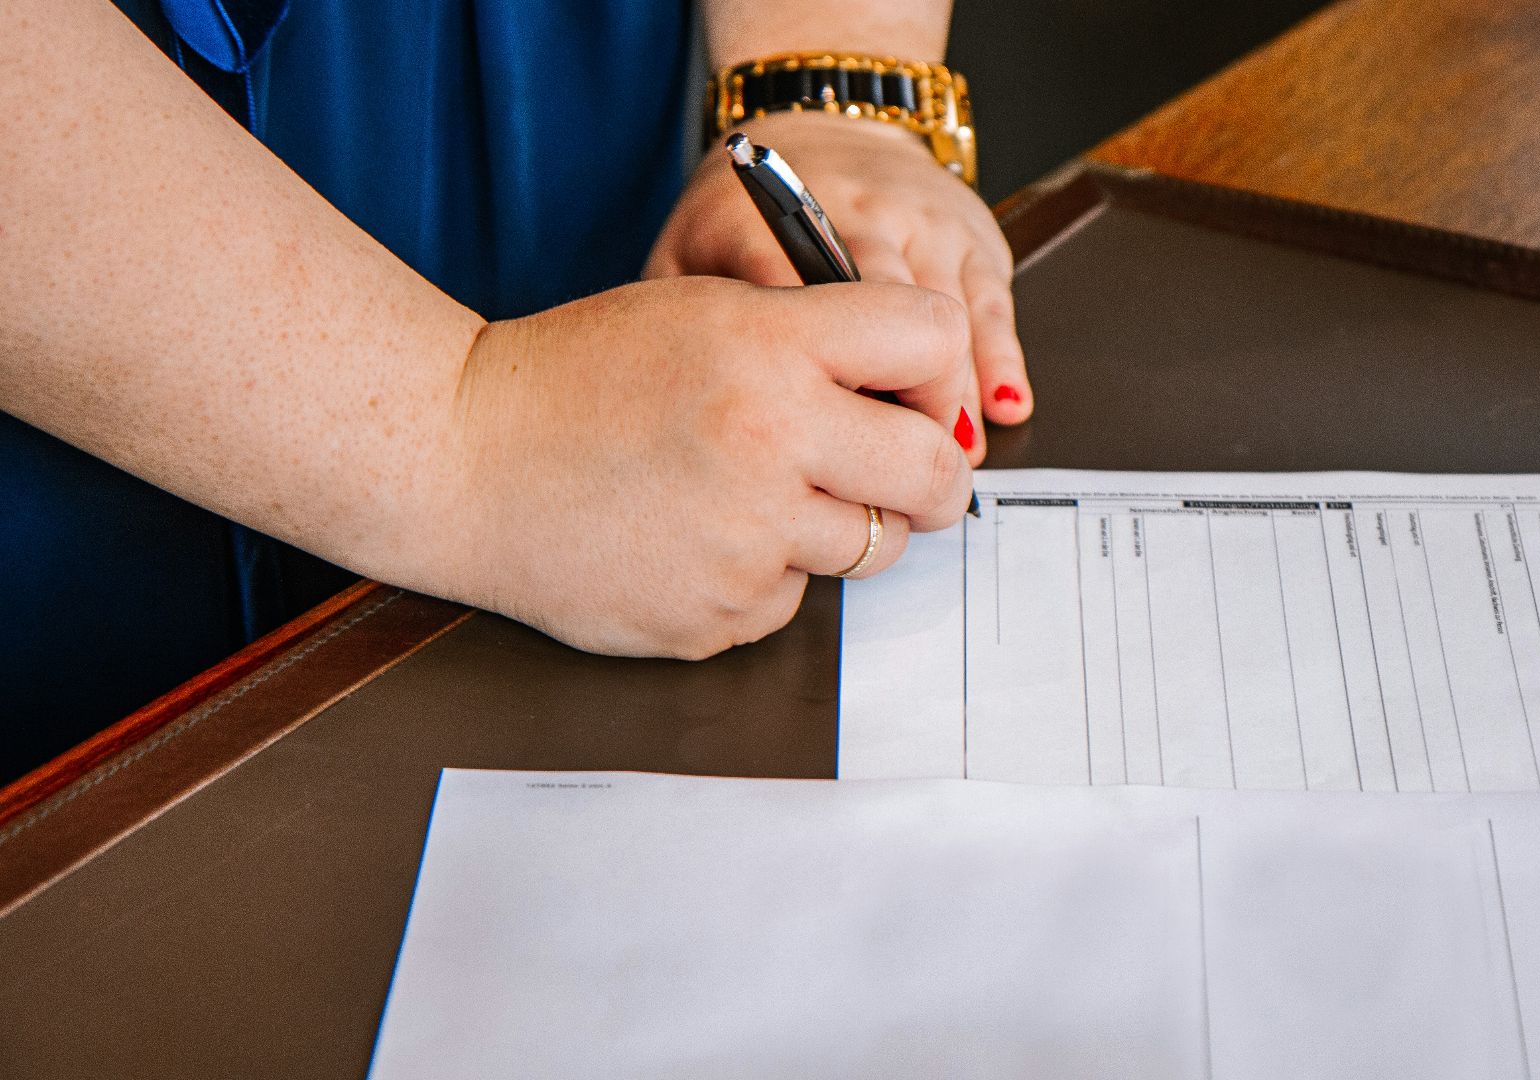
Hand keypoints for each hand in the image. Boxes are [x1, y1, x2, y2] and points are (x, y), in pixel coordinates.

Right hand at [426, 276, 974, 658]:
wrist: (459, 456)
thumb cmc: (577, 377)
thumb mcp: (704, 312)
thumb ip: (817, 340)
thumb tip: (922, 395)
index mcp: (772, 346)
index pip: (935, 341)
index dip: (933, 369)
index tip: (913, 393)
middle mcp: (772, 441)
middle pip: (937, 474)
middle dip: (930, 476)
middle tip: (899, 472)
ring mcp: (748, 539)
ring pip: (874, 547)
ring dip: (839, 526)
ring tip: (759, 493)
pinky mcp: (719, 615)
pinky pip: (794, 598)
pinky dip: (765, 574)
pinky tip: (698, 536)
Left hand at [646, 111, 1030, 465]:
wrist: (821, 130)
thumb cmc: (744, 218)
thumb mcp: (687, 258)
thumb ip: (677, 325)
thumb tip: (682, 420)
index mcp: (766, 221)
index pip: (792, 305)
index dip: (815, 384)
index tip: (822, 449)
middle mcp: (850, 211)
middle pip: (882, 310)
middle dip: (898, 395)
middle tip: (896, 472)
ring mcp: (918, 218)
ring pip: (945, 311)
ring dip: (952, 390)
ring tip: (947, 458)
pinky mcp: (970, 231)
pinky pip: (990, 301)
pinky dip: (1000, 359)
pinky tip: (1002, 409)